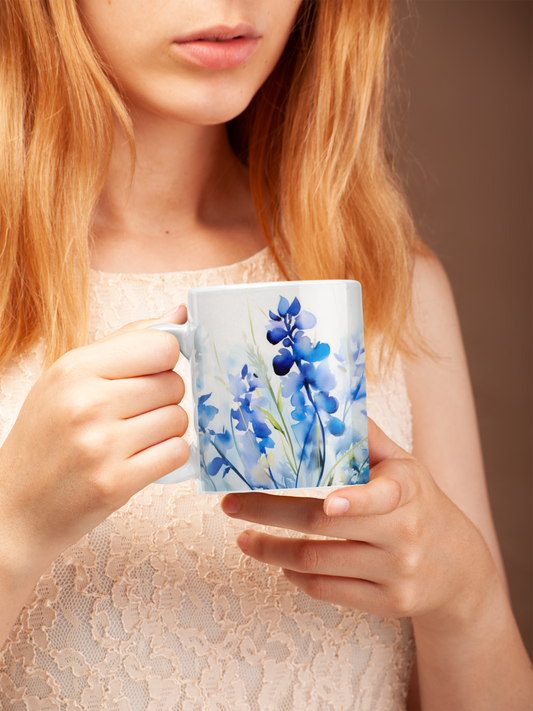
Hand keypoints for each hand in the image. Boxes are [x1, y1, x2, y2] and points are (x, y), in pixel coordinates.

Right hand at [0, 306, 188, 588]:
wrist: (15, 508)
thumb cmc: (46, 437)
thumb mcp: (69, 378)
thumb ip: (126, 342)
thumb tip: (179, 312)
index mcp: (74, 368)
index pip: (161, 346)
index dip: (164, 359)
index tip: (152, 372)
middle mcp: (87, 403)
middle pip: (174, 383)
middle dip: (165, 397)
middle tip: (136, 412)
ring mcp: (101, 445)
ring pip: (179, 419)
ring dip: (168, 429)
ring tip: (136, 437)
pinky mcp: (115, 483)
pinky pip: (177, 453)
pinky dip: (168, 455)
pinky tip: (142, 458)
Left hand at [221, 418, 497, 622]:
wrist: (460, 567)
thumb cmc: (419, 502)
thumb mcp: (404, 465)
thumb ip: (367, 438)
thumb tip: (329, 398)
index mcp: (406, 491)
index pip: (380, 496)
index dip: (355, 500)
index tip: (329, 502)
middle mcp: (403, 533)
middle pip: (323, 526)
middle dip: (268, 514)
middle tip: (231, 505)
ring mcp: (396, 572)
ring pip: (317, 563)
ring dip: (271, 550)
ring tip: (244, 539)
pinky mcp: (389, 603)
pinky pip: (329, 592)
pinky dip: (296, 577)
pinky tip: (280, 563)